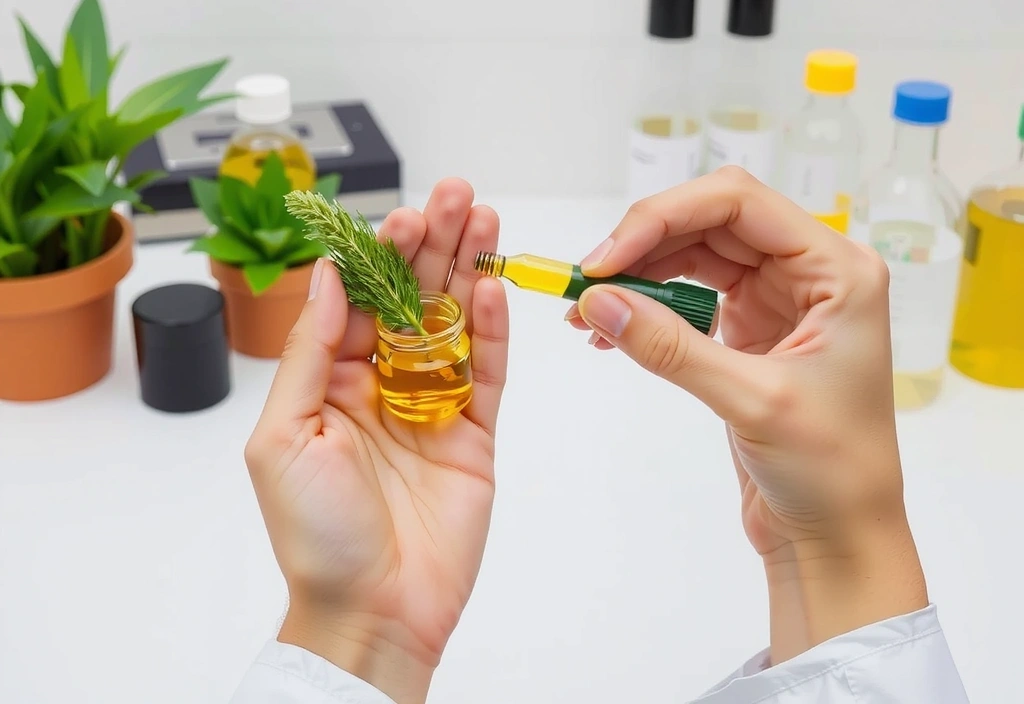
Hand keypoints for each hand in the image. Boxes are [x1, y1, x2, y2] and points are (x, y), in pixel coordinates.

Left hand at [244, 178, 508, 703]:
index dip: (381, 254)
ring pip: (454, 324)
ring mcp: (433, 407)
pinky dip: (491, 331)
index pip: (361, 300)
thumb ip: (311, 353)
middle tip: (456, 194)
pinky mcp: (474, 433)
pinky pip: (485, 372)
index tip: (401, 215)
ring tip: (483, 219)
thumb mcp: (286, 436)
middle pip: (412, 300)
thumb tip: (330, 278)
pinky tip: (493, 288)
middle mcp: (382, 385)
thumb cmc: (315, 533)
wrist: (373, 610)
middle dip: (432, 245)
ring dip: (468, 271)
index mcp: (331, 382)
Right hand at [566, 167, 927, 660]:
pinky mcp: (751, 329)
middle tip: (585, 282)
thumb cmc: (829, 470)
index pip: (738, 202)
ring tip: (588, 310)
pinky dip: (650, 305)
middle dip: (644, 244)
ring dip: (640, 274)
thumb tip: (596, 301)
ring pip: (696, 255)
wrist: (839, 534)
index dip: (663, 217)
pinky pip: (691, 295)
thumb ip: (671, 346)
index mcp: (836, 270)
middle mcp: (810, 271)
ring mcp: (779, 299)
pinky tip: (612, 328)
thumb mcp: (751, 401)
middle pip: (712, 221)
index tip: (606, 259)